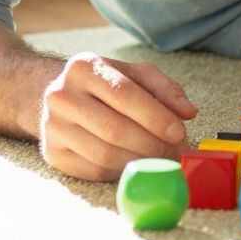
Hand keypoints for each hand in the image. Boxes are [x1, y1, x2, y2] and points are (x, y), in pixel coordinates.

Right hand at [38, 52, 198, 181]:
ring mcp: (52, 126)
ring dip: (140, 161)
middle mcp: (61, 96)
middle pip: (114, 129)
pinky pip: (94, 171)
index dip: (155, 116)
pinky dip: (121, 171)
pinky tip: (135, 162)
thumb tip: (188, 112)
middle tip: (175, 151)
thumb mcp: (136, 75)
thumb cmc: (107, 84)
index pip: (123, 94)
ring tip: (160, 158)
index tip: (179, 132)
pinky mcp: (52, 153)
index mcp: (83, 67)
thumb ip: (165, 89)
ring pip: (104, 154)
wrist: (63, 97)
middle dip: (151, 144)